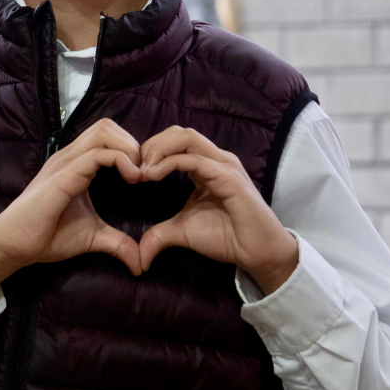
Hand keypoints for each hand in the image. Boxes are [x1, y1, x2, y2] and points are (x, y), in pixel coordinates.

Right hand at [0, 118, 146, 302]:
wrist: (14, 247)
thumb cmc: (47, 237)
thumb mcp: (93, 237)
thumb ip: (118, 243)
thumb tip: (141, 263)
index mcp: (76, 164)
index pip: (107, 135)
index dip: (131, 149)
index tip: (144, 175)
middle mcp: (70, 156)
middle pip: (107, 125)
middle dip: (133, 143)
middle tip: (144, 172)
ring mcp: (65, 163)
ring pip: (104, 132)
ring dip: (129, 148)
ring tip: (138, 175)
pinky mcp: (63, 176)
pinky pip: (97, 154)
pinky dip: (122, 160)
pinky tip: (131, 179)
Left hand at [137, 127, 299, 294]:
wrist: (256, 252)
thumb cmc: (225, 237)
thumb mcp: (182, 232)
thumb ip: (159, 235)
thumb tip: (138, 257)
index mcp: (206, 165)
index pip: (176, 140)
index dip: (151, 150)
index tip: (134, 173)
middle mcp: (217, 159)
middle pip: (179, 132)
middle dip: (152, 145)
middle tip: (135, 168)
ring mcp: (224, 165)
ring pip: (186, 137)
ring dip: (158, 150)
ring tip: (143, 171)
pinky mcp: (229, 177)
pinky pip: (194, 159)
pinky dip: (169, 163)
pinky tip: (152, 176)